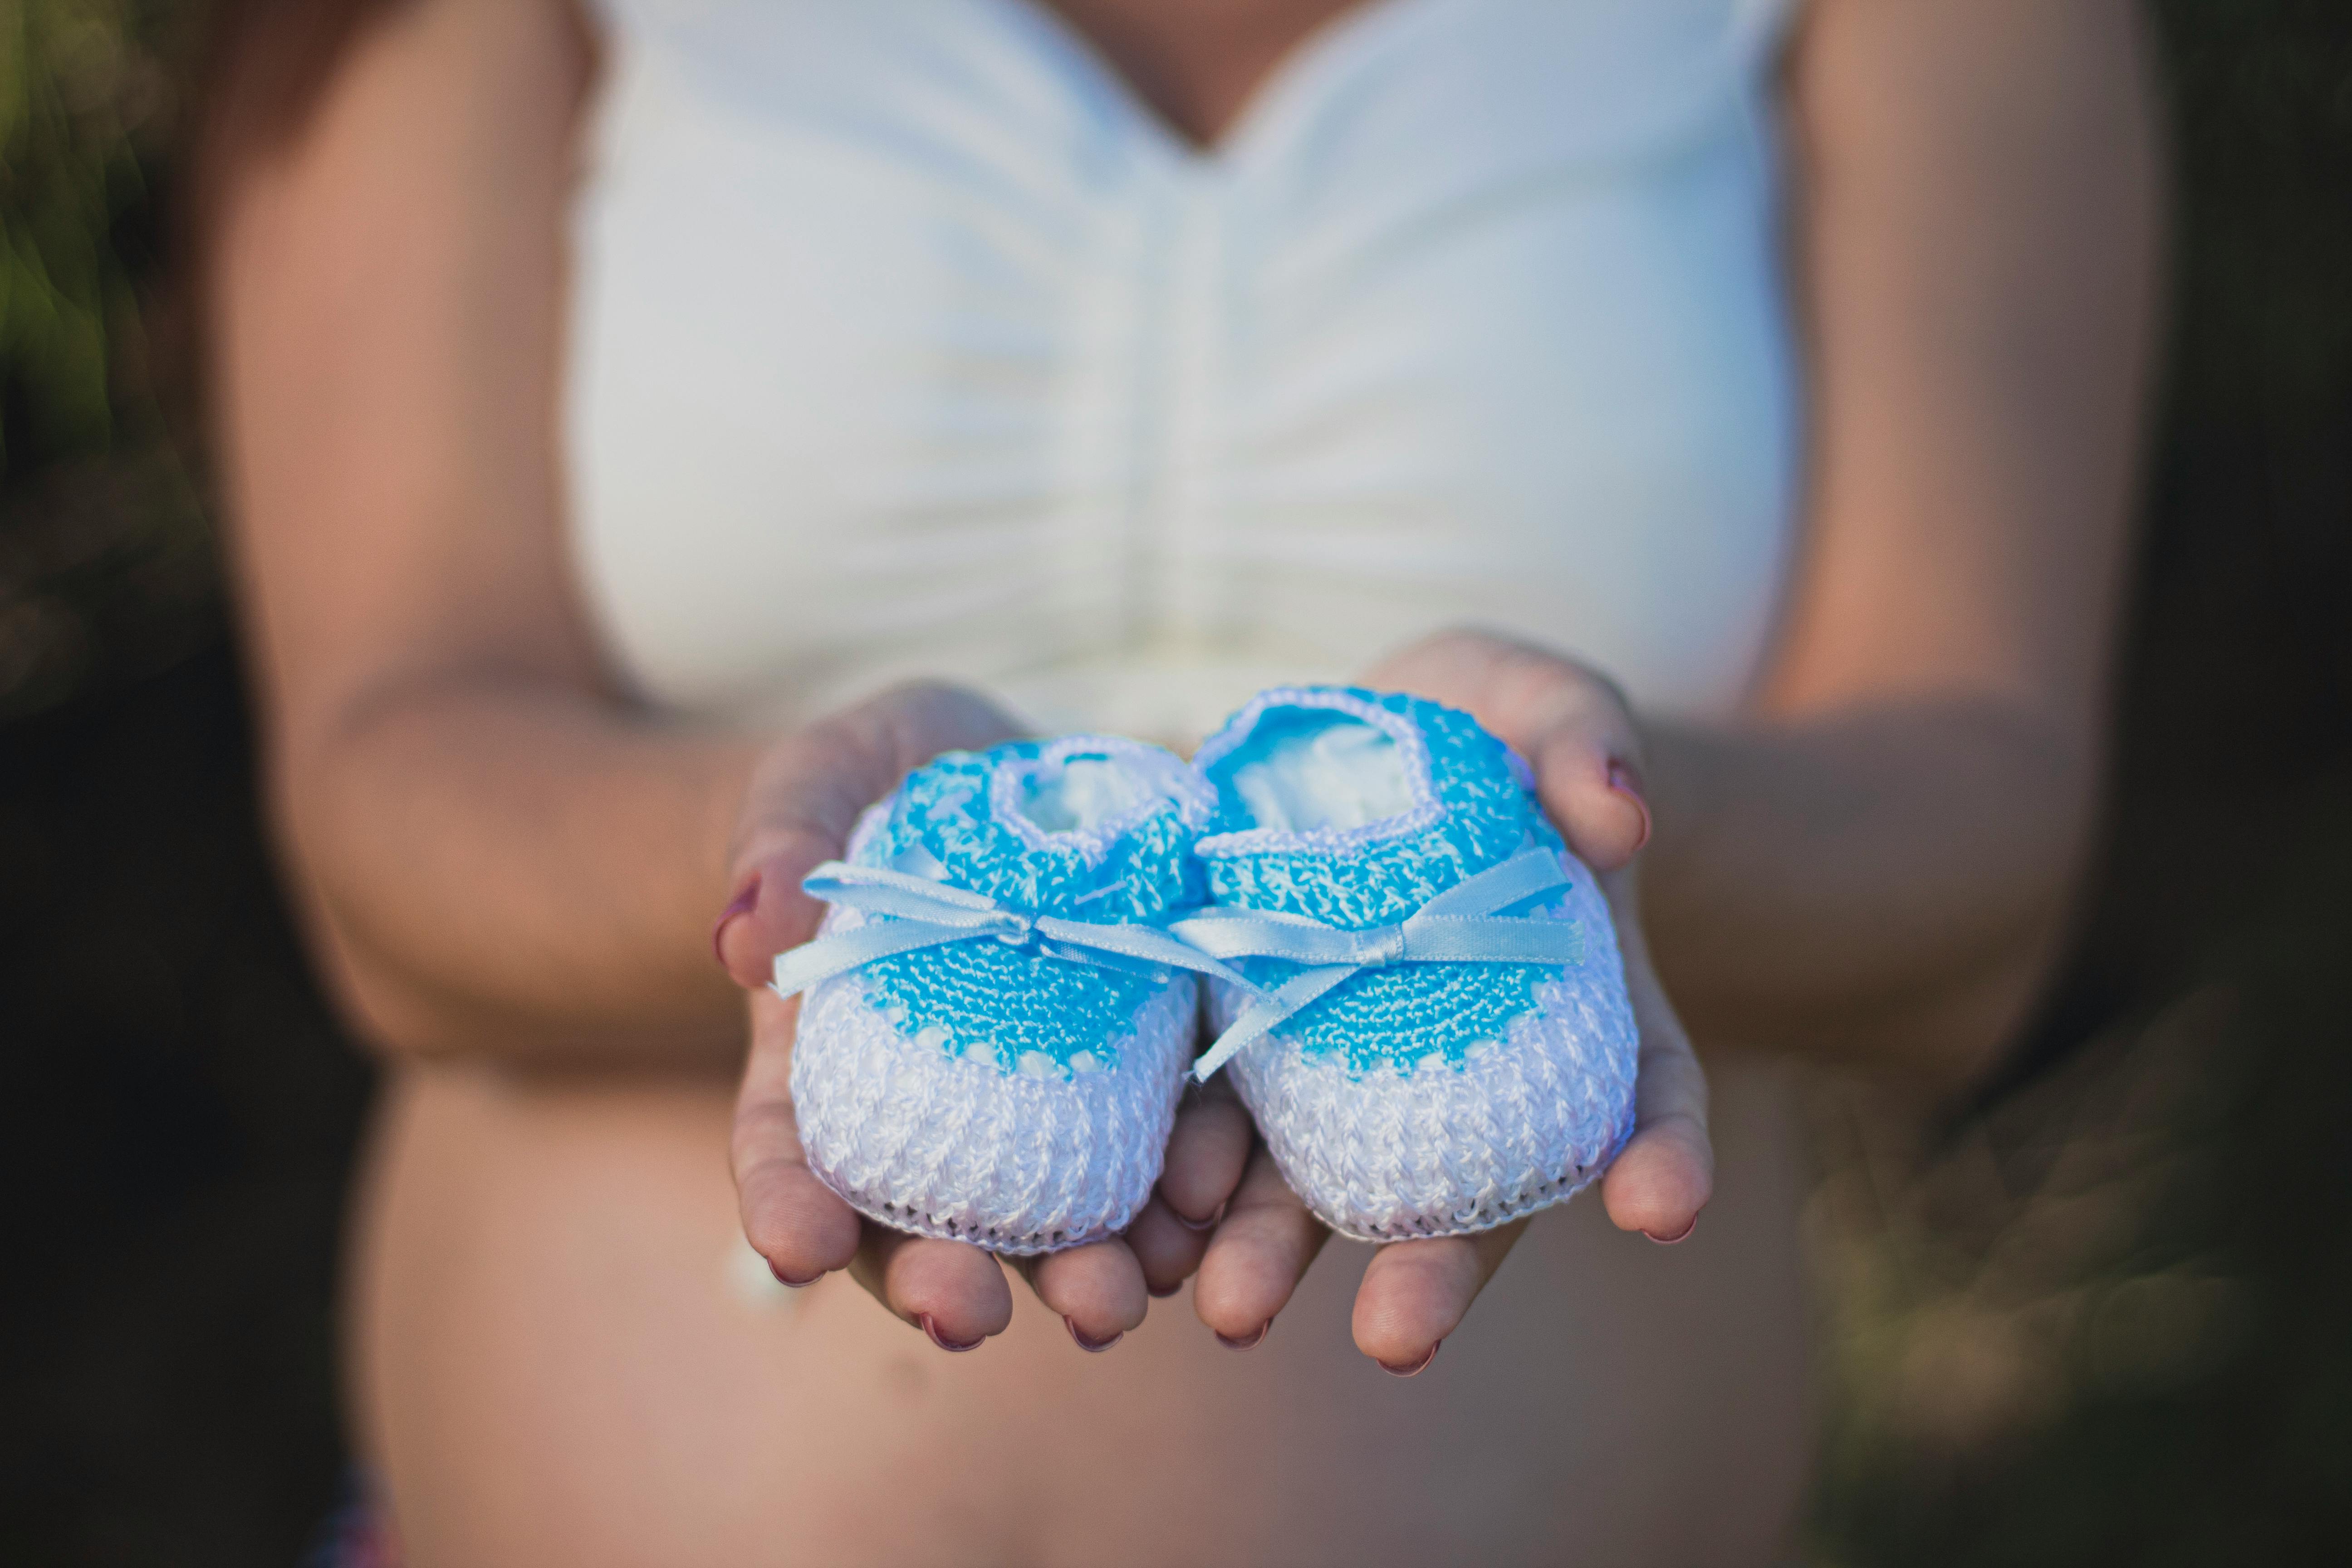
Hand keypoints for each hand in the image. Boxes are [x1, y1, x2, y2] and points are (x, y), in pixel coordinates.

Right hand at [716, 684, 1250, 1352]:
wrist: (1003, 771)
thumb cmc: (878, 780)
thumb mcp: (820, 782)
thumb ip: (781, 846)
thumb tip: (744, 937)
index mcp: (824, 1060)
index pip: (788, 1151)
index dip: (787, 1206)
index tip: (797, 1249)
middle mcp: (930, 1113)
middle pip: (924, 1222)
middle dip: (945, 1279)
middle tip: (971, 1316)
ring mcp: (1040, 1100)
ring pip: (1050, 1218)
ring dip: (1081, 1270)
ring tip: (1116, 1305)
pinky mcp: (1144, 1064)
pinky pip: (1164, 1143)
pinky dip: (1184, 1191)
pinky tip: (1205, 1226)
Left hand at [1184, 629, 1714, 1370]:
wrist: (1371, 734)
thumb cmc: (1494, 723)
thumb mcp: (1549, 703)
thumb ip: (1583, 739)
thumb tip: (1614, 805)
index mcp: (1576, 1001)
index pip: (1643, 1090)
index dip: (1663, 1155)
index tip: (1660, 1212)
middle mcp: (1467, 1066)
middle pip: (1466, 1188)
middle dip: (1430, 1268)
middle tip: (1395, 1340)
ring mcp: (1349, 1062)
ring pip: (1323, 1183)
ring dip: (1277, 1253)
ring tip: (1226, 1309)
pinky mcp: (1244, 1032)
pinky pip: (1214, 1118)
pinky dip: (1181, 1177)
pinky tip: (1141, 1224)